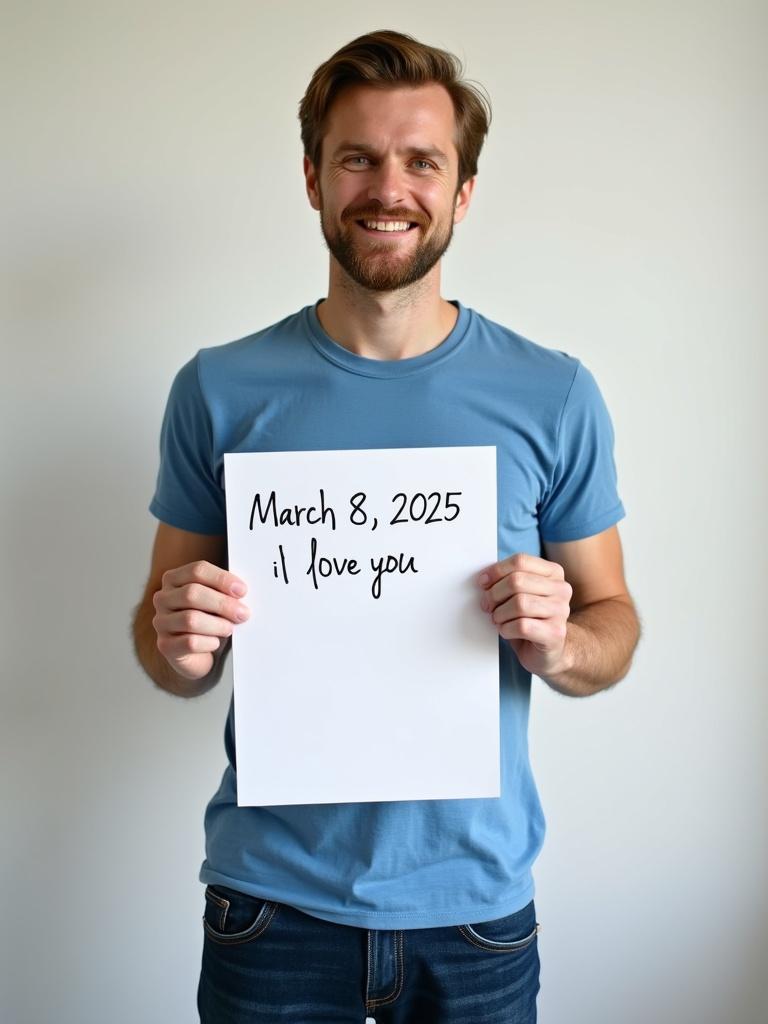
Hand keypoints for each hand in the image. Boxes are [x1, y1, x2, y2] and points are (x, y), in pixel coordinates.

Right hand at [152, 561, 249, 679]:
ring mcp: (161, 622)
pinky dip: (209, 642)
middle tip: (243, 613)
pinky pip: (190, 642)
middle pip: (192, 593)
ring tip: (229, 629)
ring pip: (191, 619)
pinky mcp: (165, 645)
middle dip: (223, 603)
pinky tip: (215, 642)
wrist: (197, 653)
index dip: (222, 579)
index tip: (242, 591)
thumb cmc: (209, 620)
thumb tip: (240, 591)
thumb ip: (225, 591)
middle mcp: (163, 598)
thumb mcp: (216, 600)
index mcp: (174, 579)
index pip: (197, 570)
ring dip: (217, 625)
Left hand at [478, 553, 572, 679]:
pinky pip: (522, 626)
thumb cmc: (530, 619)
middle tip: (487, 605)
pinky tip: (507, 631)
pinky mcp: (555, 633)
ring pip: (519, 603)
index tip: (483, 583)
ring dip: (500, 614)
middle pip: (517, 581)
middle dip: (494, 594)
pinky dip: (506, 629)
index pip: (521, 561)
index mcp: (553, 573)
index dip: (496, 571)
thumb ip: (508, 580)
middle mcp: (562, 589)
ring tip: (498, 619)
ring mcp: (561, 611)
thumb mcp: (521, 594)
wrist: (549, 651)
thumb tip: (484, 578)